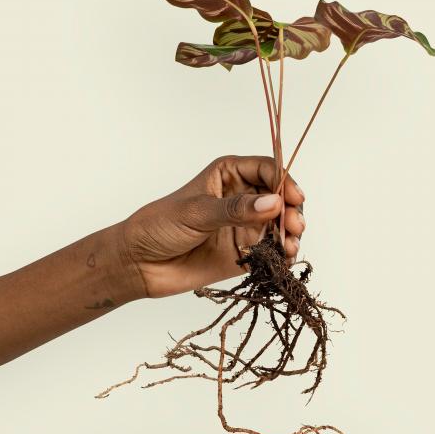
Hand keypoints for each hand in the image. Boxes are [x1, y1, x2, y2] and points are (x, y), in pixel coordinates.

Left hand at [119, 155, 304, 298]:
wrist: (139, 263)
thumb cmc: (159, 226)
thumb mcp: (196, 212)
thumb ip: (235, 209)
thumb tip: (273, 204)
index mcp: (229, 174)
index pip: (267, 169)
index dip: (284, 181)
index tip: (293, 198)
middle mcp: (242, 198)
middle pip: (281, 198)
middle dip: (292, 210)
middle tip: (295, 225)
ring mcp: (245, 226)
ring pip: (280, 226)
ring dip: (291, 234)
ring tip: (291, 245)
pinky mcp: (246, 253)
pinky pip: (272, 252)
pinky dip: (283, 255)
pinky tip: (285, 259)